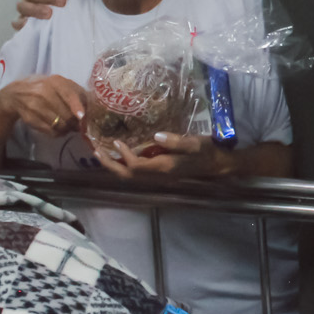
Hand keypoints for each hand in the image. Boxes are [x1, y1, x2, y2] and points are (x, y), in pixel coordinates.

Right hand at [0, 76, 90, 144]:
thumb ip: (75, 92)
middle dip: (75, 122)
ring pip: (58, 124)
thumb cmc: (44, 88)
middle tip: (79, 125)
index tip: (82, 116)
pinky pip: (49, 130)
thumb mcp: (58, 84)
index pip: (68, 94)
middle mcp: (43, 92)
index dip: (76, 106)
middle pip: (65, 113)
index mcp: (54, 81)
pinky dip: (57, 133)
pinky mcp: (30, 118)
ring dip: (67, 129)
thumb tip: (92, 106)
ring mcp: (35, 106)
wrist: (15, 94)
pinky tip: (59, 130)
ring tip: (70, 127)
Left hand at [93, 132, 229, 179]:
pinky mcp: (161, 174)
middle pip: (128, 176)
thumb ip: (176, 141)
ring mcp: (159, 178)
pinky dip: (125, 167)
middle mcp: (158, 176)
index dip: (124, 155)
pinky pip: (137, 174)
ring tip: (102, 155)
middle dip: (110, 165)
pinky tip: (121, 158)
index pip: (136, 166)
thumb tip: (156, 136)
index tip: (116, 142)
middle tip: (96, 153)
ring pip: (131, 177)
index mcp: (164, 167)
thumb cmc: (207, 151)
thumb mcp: (195, 143)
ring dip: (115, 168)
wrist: (217, 165)